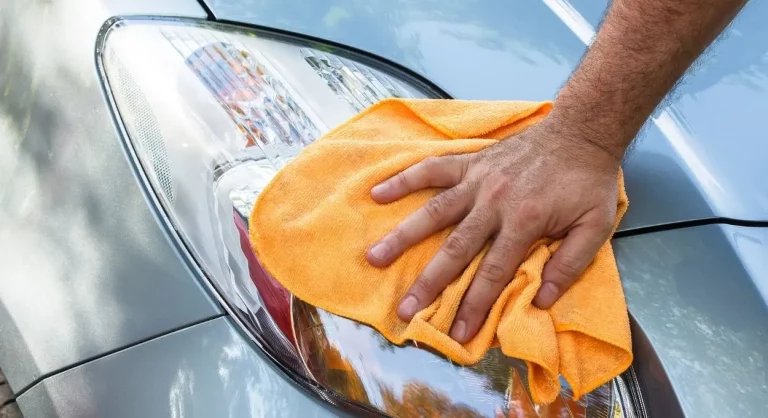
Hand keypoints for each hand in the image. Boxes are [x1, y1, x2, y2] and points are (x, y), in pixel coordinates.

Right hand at [366, 117, 621, 342]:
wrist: (581, 131)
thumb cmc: (587, 182)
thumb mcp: (595, 226)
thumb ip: (569, 264)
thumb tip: (541, 301)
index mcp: (525, 221)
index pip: (493, 272)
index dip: (474, 305)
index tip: (457, 334)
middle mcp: (494, 202)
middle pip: (455, 249)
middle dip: (429, 283)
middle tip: (404, 310)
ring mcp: (478, 180)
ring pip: (434, 211)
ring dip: (403, 235)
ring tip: (374, 257)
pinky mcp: (470, 162)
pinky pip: (432, 170)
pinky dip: (405, 180)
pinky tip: (378, 193)